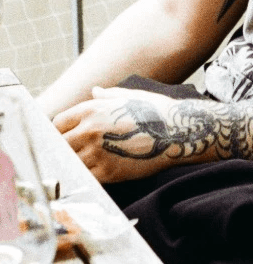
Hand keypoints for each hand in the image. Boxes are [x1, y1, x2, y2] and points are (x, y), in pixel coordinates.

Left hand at [53, 86, 183, 183]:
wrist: (177, 131)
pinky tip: (95, 173)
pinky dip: (87, 177)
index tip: (66, 138)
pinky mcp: (108, 172)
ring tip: (83, 164)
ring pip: (70, 164)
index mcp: (92, 109)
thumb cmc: (155, 110)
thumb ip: (108, 95)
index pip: (58, 123)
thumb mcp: (130, 96)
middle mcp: (90, 130)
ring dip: (74, 165)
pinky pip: (85, 178)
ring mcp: (97, 153)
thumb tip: (95, 91)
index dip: (60, 132)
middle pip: (59, 145)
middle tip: (73, 154)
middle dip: (64, 150)